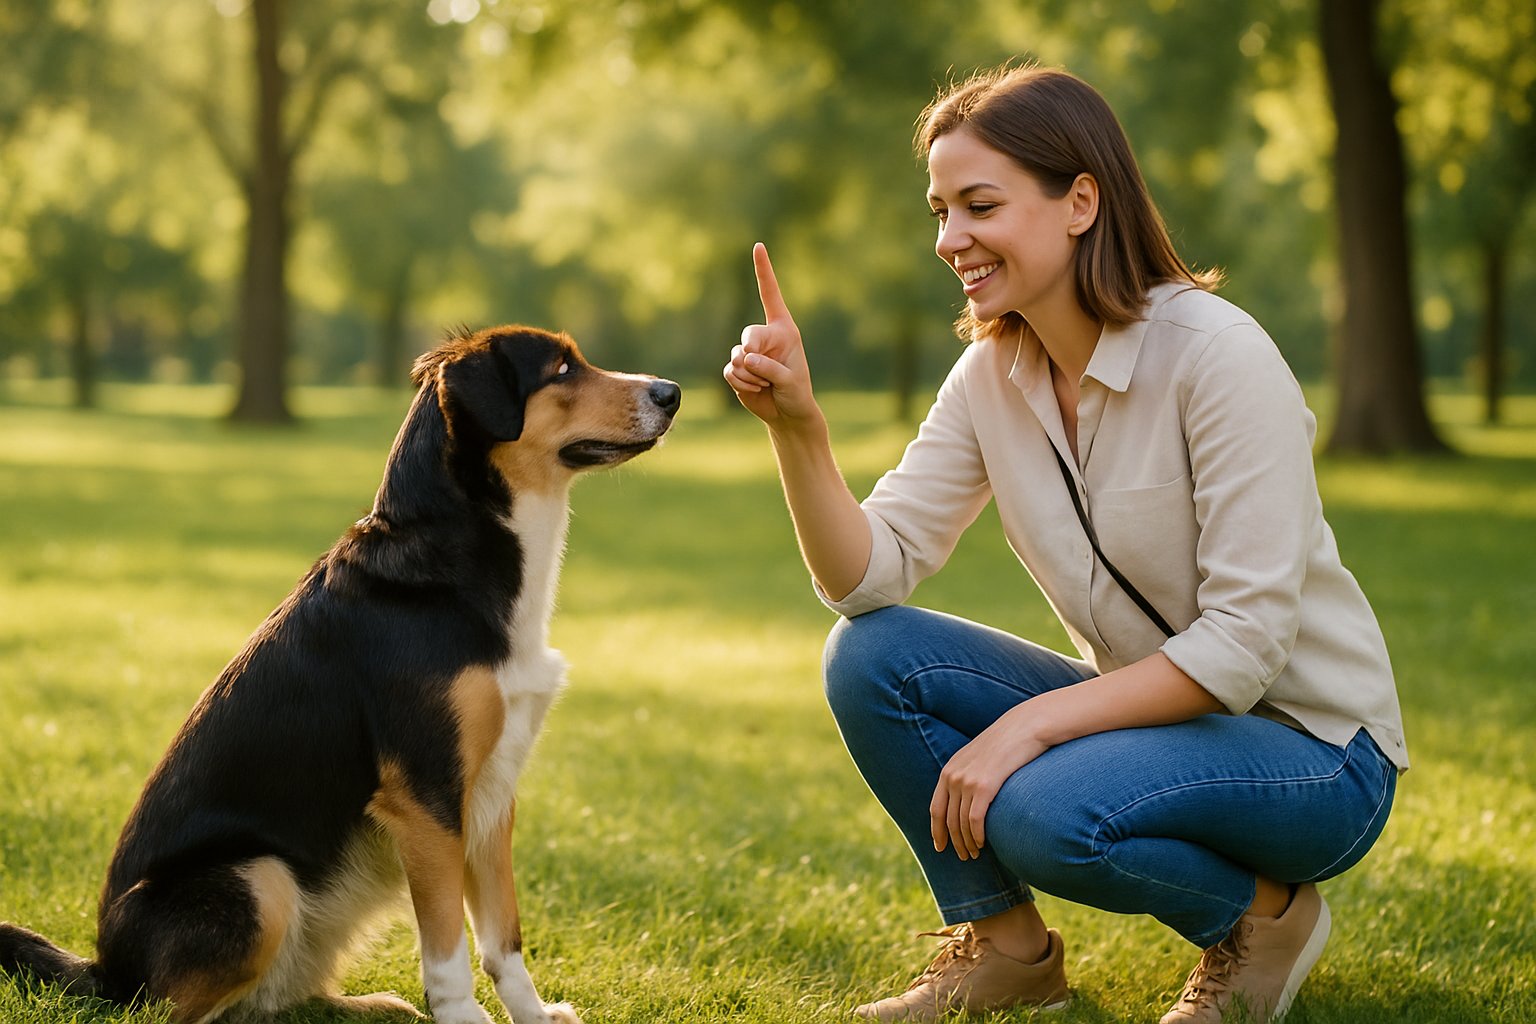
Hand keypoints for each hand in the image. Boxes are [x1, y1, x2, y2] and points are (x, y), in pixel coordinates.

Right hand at [723, 243, 818, 427]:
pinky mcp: (737, 368)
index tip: (759, 246)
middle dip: (753, 355)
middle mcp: (765, 336)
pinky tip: (755, 389)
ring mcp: (749, 351)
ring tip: (766, 384)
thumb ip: (769, 367)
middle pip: (748, 335)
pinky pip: (730, 370)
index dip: (763, 270)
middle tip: (764, 373)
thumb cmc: (796, 392)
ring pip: (737, 357)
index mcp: (783, 328)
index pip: (770, 294)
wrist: (787, 413)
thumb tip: (745, 358)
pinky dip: (741, 383)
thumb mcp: (790, 379)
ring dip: (751, 376)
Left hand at [930, 706, 1049, 860]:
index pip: (936, 808)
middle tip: (965, 857)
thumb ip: (969, 775)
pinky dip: (977, 836)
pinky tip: (983, 844)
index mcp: (949, 770)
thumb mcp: (979, 758)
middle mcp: (953, 776)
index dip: (937, 831)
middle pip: (948, 820)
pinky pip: (975, 820)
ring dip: (967, 843)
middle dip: (954, 842)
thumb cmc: (1006, 744)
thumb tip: (969, 797)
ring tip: (975, 854)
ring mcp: (967, 781)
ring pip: (961, 823)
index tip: (940, 847)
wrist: (1024, 728)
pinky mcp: (984, 786)